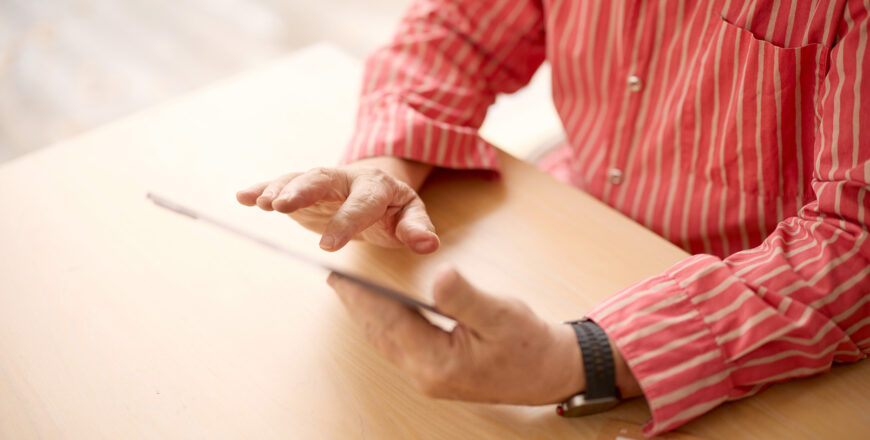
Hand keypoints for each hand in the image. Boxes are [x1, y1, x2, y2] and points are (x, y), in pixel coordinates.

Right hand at [236, 161, 438, 252]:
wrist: (376, 191)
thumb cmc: (394, 211)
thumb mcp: (410, 218)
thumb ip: (417, 229)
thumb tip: (428, 244)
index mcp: (377, 187)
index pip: (362, 204)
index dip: (346, 221)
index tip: (329, 245)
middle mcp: (346, 179)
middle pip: (323, 179)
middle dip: (302, 191)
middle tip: (281, 206)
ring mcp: (322, 182)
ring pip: (300, 179)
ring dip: (279, 188)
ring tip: (260, 202)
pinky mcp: (302, 189)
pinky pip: (281, 184)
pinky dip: (261, 188)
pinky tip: (242, 196)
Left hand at [327, 266, 584, 404]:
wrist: (551, 373)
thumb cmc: (530, 345)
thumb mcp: (502, 315)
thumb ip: (466, 297)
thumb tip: (440, 275)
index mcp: (437, 362)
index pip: (390, 322)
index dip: (363, 296)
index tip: (340, 275)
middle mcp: (426, 373)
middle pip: (381, 333)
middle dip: (357, 305)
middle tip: (333, 278)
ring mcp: (429, 375)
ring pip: (387, 341)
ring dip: (368, 315)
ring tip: (349, 291)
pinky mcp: (435, 371)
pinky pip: (399, 345)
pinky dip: (385, 324)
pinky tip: (382, 310)